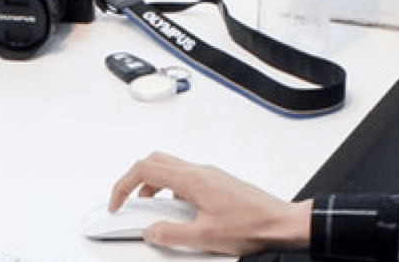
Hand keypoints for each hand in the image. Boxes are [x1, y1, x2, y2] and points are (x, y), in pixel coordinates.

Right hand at [109, 152, 312, 255]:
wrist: (281, 223)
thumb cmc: (251, 226)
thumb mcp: (204, 237)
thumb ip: (171, 234)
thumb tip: (151, 231)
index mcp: (192, 179)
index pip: (145, 169)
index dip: (123, 185)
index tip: (117, 204)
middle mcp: (200, 171)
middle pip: (155, 162)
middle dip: (135, 181)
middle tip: (128, 202)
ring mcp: (210, 175)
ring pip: (171, 169)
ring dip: (154, 186)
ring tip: (151, 211)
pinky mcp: (218, 183)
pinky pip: (186, 179)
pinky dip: (171, 191)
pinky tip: (178, 213)